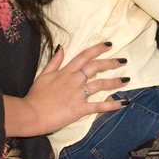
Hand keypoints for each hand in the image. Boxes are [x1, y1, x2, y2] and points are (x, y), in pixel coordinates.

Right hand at [10, 41, 125, 137]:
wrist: (31, 113)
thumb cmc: (35, 95)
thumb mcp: (43, 74)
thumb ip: (54, 61)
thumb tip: (62, 47)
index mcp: (66, 71)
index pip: (85, 56)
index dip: (98, 49)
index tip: (109, 45)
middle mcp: (75, 80)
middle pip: (96, 67)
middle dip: (111, 63)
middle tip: (123, 61)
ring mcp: (79, 94)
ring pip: (101, 85)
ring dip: (115, 81)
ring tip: (126, 80)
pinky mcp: (80, 109)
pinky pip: (99, 106)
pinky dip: (112, 105)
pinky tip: (123, 103)